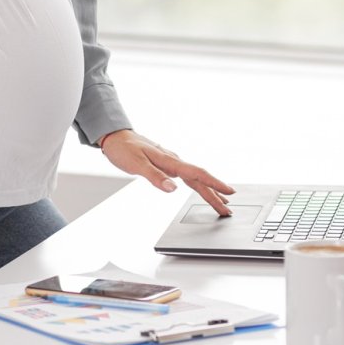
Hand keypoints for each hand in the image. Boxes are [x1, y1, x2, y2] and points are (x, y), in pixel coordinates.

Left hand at [99, 130, 233, 215]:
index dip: (213, 184)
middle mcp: (173, 161)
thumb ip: (155, 177)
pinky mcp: (166, 164)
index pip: (196, 173)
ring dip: (208, 190)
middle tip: (228, 208)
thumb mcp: (136, 164)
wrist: (115, 136)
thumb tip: (172, 189)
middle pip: (199, 178)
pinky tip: (201, 188)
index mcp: (169, 160)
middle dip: (215, 193)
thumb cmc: (123, 148)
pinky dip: (197, 184)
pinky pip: (186, 176)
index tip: (228, 192)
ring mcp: (170, 162)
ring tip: (221, 202)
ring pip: (194, 178)